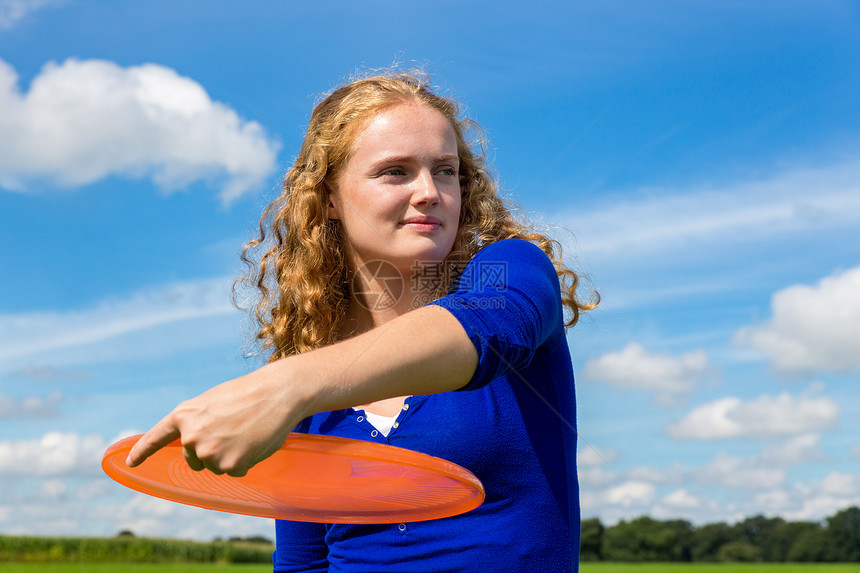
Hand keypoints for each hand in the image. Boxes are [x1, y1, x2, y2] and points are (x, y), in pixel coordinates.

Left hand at [126, 360, 306, 476]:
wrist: (277, 393)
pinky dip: (246, 460)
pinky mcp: (231, 466)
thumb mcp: (212, 402)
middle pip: (194, 459)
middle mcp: (190, 438)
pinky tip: (255, 441)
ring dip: (231, 455)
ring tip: (247, 432)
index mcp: (184, 416)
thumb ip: (197, 422)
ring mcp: (209, 453)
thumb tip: (196, 445)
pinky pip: (236, 471)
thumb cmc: (249, 393)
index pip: (156, 437)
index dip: (142, 451)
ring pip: (216, 466)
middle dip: (211, 450)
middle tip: (234, 429)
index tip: (130, 463)